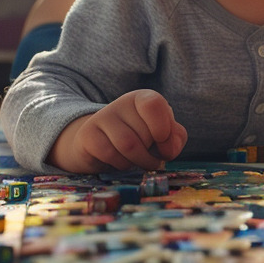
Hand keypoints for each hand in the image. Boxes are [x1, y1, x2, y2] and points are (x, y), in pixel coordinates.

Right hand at [48, 89, 187, 172]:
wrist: (101, 145)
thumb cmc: (139, 137)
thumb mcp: (162, 134)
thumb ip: (176, 137)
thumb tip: (169, 149)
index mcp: (142, 98)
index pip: (154, 104)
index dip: (163, 128)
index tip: (163, 144)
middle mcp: (121, 103)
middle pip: (145, 133)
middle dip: (152, 153)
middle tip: (150, 156)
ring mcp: (102, 117)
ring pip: (128, 145)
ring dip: (140, 161)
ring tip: (140, 162)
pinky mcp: (88, 135)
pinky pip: (110, 154)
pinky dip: (122, 165)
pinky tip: (122, 162)